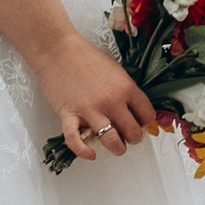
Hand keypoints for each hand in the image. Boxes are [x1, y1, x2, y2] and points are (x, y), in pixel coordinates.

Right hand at [32, 37, 162, 163]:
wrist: (57, 49)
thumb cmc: (85, 56)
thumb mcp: (115, 69)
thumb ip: (126, 90)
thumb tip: (133, 110)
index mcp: (125, 87)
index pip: (147, 115)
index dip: (144, 121)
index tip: (139, 122)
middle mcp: (111, 101)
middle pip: (133, 132)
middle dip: (133, 137)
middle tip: (128, 135)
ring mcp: (90, 110)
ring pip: (112, 141)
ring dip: (117, 148)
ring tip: (116, 145)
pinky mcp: (69, 115)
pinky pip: (77, 141)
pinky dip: (84, 152)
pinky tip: (91, 155)